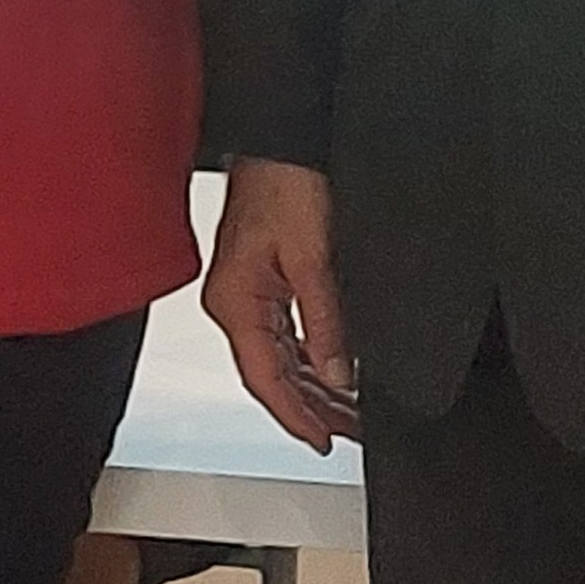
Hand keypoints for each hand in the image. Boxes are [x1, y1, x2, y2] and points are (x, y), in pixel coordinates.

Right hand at [201, 158, 358, 451]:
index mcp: (236, 303)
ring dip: (313, 386)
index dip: (296, 416)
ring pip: (280, 357)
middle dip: (311, 408)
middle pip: (272, 374)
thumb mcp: (312, 259)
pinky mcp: (264, 279)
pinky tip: (334, 371)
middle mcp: (235, 303)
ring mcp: (248, 292)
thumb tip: (337, 373)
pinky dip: (310, 357)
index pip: (265, 378)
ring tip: (348, 413)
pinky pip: (285, 334)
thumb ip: (324, 322)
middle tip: (349, 434)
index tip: (324, 441)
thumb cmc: (284, 184)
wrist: (282, 142)